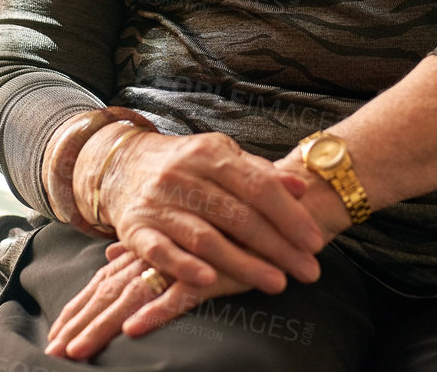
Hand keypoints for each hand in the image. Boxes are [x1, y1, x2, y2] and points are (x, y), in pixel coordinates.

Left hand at [45, 238, 254, 360]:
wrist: (275, 202)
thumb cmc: (229, 217)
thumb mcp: (180, 231)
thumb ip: (145, 244)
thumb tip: (110, 253)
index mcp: (148, 248)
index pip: (105, 283)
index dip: (80, 309)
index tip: (56, 337)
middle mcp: (158, 255)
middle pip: (110, 293)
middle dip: (81, 324)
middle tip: (54, 353)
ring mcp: (183, 262)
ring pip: (134, 297)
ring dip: (104, 325)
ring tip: (79, 351)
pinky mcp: (212, 271)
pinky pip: (180, 296)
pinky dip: (157, 313)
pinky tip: (134, 330)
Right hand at [82, 127, 326, 293]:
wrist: (120, 164)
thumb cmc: (185, 165)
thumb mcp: (221, 156)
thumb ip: (259, 172)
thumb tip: (300, 187)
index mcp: (211, 153)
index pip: (258, 186)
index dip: (290, 215)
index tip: (316, 241)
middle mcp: (183, 175)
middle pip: (238, 215)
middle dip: (278, 246)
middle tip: (308, 271)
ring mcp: (158, 202)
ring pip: (205, 237)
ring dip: (243, 264)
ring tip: (277, 283)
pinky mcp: (135, 229)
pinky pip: (160, 251)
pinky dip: (185, 266)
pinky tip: (210, 282)